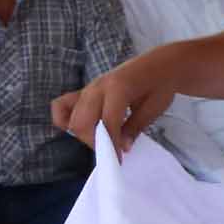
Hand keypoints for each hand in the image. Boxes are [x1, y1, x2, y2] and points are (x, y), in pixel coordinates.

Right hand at [54, 56, 171, 153]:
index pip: (107, 123)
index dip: (112, 145)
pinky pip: (62, 106)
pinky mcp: (84, 90)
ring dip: (84, 135)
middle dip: (94, 142)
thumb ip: (136, 127)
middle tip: (113, 151)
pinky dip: (64, 120)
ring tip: (103, 141)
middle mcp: (97, 86)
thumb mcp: (154, 107)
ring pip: (71, 117)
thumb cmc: (161, 84)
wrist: (161, 64)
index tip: (119, 160)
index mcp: (118, 88)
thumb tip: (122, 147)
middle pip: (82, 122)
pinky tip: (81, 130)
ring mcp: (88, 87)